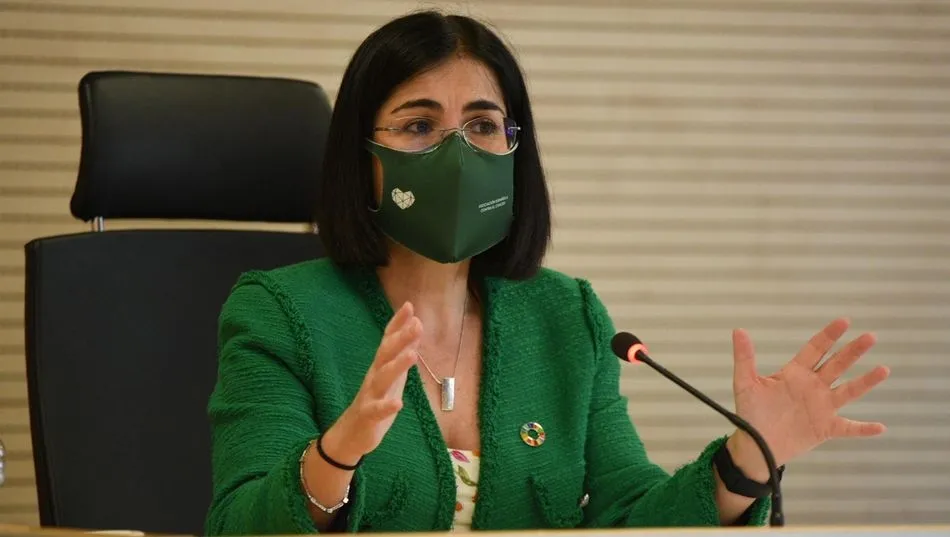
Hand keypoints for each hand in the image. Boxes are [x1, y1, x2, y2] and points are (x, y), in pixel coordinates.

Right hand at [324, 302, 421, 462]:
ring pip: (383, 378)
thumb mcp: (392, 375)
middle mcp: (374, 376)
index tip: (409, 306)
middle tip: (417, 324)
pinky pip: (377, 410)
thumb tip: (416, 327)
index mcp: (380, 366)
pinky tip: (398, 404)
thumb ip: (402, 353)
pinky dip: (387, 406)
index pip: (388, 340)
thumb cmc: (376, 400)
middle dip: (401, 338)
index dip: (398, 323)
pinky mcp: (368, 416)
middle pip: (386, 354)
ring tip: (412, 355)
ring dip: (397, 366)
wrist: (351, 433)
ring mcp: (370, 395)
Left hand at [726, 318, 889, 478]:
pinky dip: (864, 429)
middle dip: (853, 351)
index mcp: (796, 374)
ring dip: (866, 382)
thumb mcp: (745, 383)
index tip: (844, 321)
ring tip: (884, 369)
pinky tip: (881, 427)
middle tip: (870, 337)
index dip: (829, 335)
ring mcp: (822, 407)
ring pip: (848, 391)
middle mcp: (813, 387)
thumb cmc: (751, 412)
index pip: (816, 349)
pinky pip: (849, 428)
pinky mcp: (825, 428)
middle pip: (837, 365)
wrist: (755, 444)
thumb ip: (744, 357)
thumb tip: (738, 330)